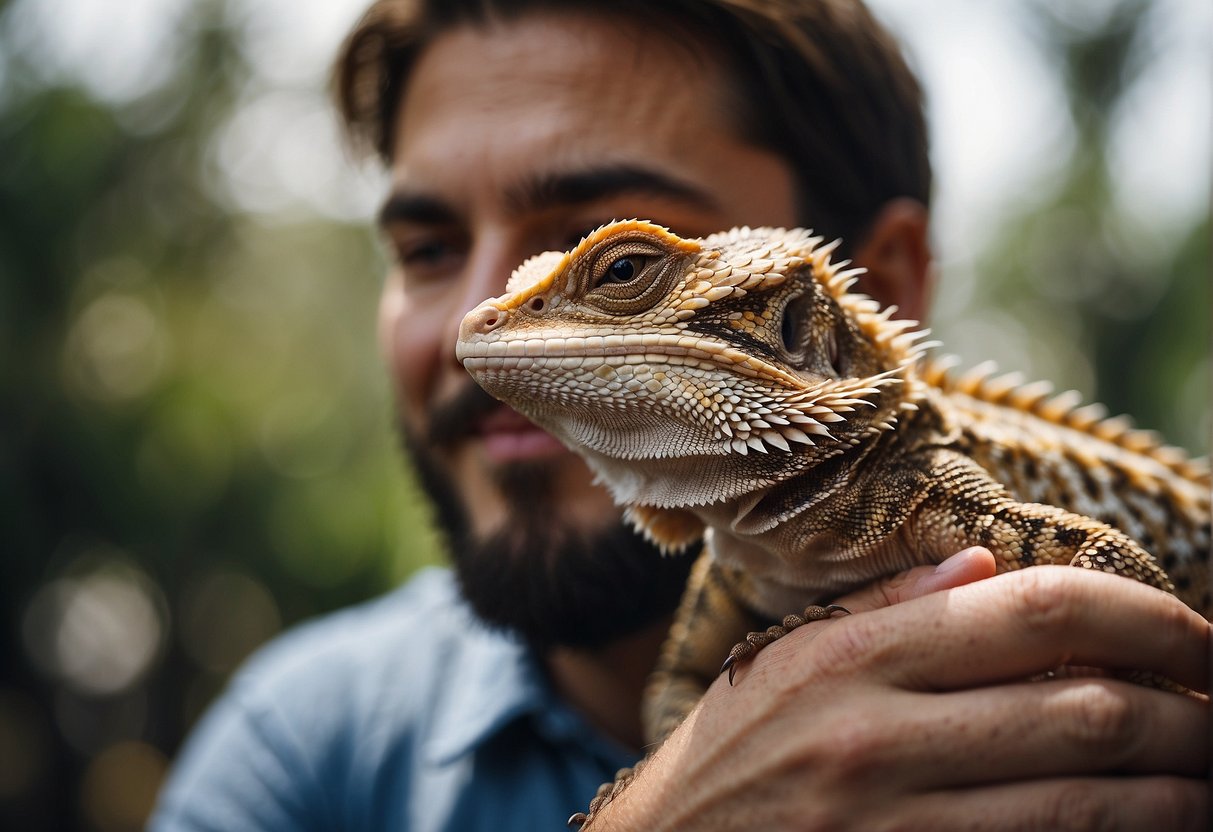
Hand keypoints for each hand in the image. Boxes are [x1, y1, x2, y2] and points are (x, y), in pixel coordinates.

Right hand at [593, 548, 1209, 830]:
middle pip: (1086, 710)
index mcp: (850, 656)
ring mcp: (895, 822)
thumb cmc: (729, 754)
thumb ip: (885, 608)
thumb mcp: (781, 659)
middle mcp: (876, 735)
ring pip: (1089, 801)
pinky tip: (1150, 823)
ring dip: (1181, 790)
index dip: (1145, 614)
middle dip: (1192, 710)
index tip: (1197, 631)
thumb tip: (987, 566)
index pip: (1034, 609)